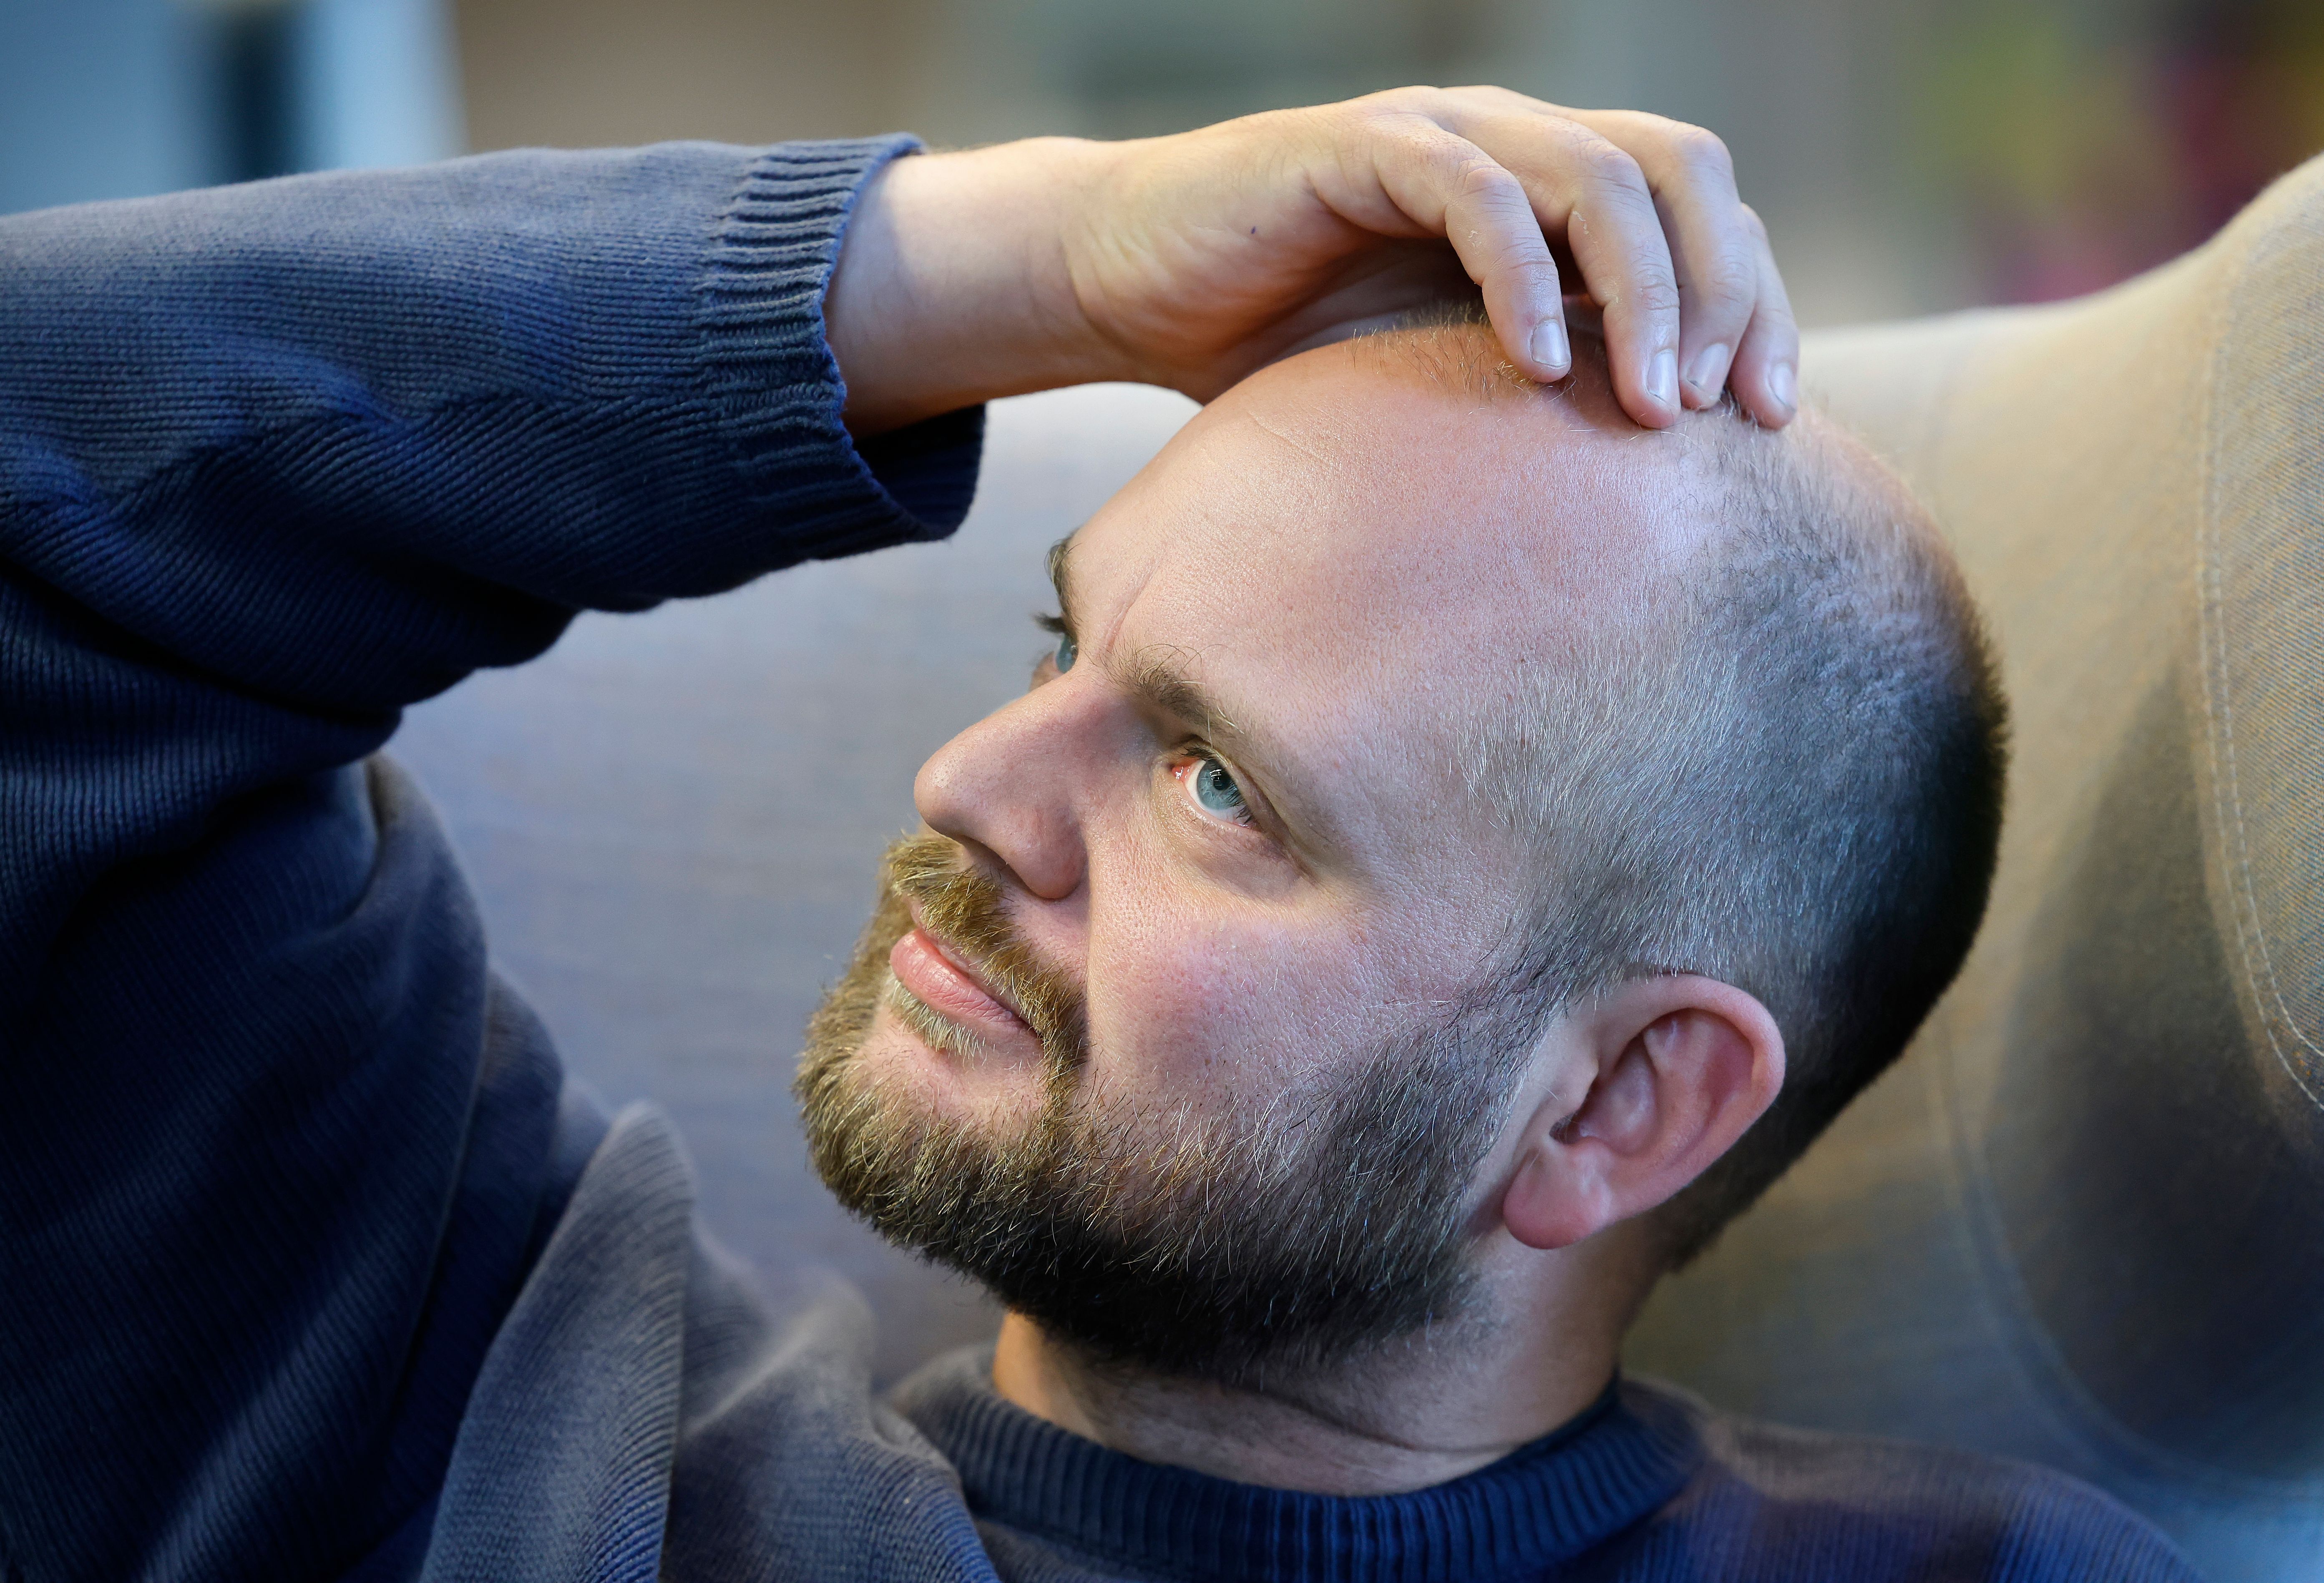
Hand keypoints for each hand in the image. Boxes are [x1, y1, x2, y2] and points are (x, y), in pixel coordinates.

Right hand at [825, 87, 1796, 433]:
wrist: (1134, 282)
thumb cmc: (1282, 346)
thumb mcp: (1433, 381)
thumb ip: (1529, 404)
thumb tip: (1638, 513)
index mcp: (1548, 189)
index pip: (1703, 213)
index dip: (1758, 303)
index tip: (1773, 420)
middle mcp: (1512, 143)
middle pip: (1682, 172)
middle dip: (1727, 293)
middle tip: (1725, 416)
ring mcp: (1440, 136)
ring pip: (1597, 174)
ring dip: (1646, 295)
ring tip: (1650, 409)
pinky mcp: (1359, 150)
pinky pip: (1472, 196)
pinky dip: (1521, 279)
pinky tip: (1534, 368)